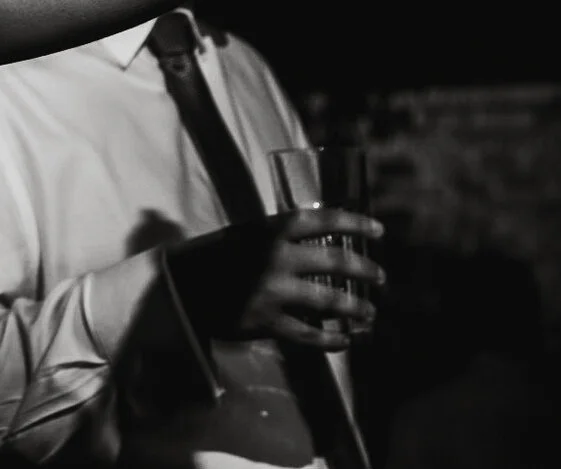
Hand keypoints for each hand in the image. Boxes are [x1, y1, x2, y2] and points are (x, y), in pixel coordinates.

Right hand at [165, 208, 384, 351]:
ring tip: (370, 313)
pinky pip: (310, 335)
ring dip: (357, 308)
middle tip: (381, 277)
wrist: (179, 287)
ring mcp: (274, 292)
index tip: (379, 231)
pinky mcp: (268, 322)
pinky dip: (333, 341)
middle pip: (336, 261)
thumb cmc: (213, 256)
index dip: (355, 222)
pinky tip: (345, 341)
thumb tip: (316, 242)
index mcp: (271, 230)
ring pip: (330, 301)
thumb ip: (278, 239)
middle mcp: (277, 258)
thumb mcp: (245, 235)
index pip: (323, 220)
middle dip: (365, 269)